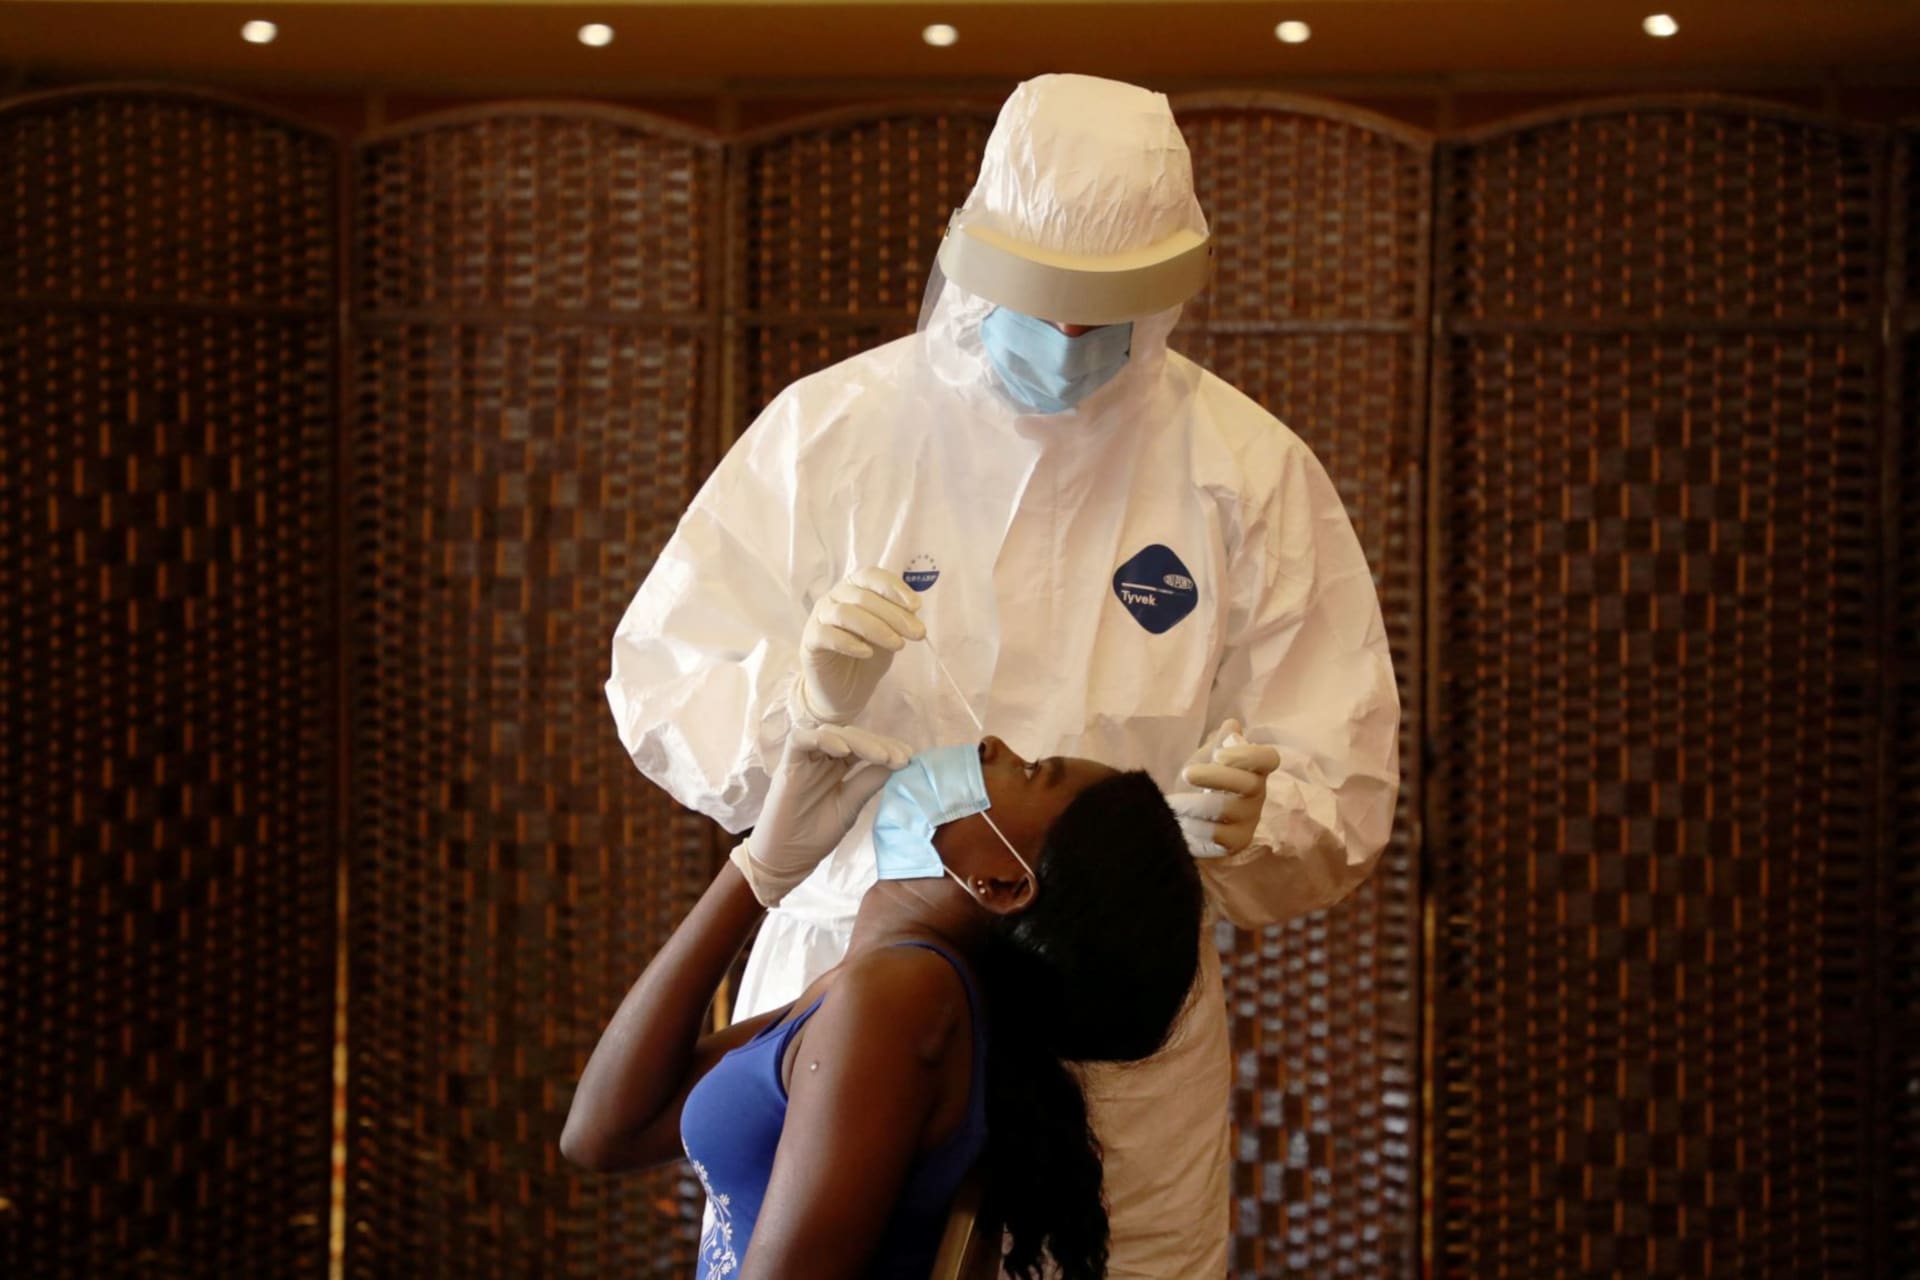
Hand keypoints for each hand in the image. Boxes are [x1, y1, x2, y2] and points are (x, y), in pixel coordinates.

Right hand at [731, 724, 912, 906]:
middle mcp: (821, 758)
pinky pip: (800, 739)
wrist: (786, 858)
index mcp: (837, 766)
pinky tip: (844, 751)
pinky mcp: (787, 764)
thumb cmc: (815, 834)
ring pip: (830, 732)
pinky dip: (823, 739)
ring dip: (858, 741)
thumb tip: (898, 763)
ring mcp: (804, 759)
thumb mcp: (850, 805)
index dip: (887, 747)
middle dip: (879, 743)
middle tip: (901, 757)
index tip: (909, 757)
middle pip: (851, 735)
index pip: (864, 745)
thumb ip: (869, 782)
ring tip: (881, 756)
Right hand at [795, 568, 925, 725]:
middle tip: (917, 633)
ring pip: (845, 613)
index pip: (871, 576)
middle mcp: (834, 597)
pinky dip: (849, 642)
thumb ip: (899, 620)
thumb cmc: (867, 655)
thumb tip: (914, 610)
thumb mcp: (889, 635)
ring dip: (876, 628)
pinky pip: (826, 634)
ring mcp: (819, 617)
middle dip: (894, 614)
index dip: (894, 587)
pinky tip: (867, 653)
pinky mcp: (810, 641)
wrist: (844, 690)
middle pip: (863, 596)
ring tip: (898, 645)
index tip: (916, 606)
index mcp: (854, 588)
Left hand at [1164, 719, 1281, 858]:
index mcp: (1254, 769)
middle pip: (1248, 784)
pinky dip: (1193, 825)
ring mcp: (1250, 820)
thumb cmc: (1198, 785)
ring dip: (1193, 804)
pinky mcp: (1237, 842)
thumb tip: (1232, 725)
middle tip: (1186, 773)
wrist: (1186, 820)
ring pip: (1225, 809)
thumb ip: (1218, 743)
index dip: (1248, 755)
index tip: (1219, 755)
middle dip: (1214, 776)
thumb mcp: (1204, 760)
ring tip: (1172, 802)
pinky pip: (1216, 833)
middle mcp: (1258, 794)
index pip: (1268, 758)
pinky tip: (1179, 821)